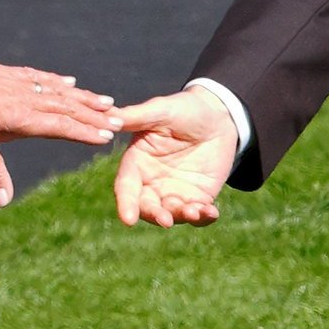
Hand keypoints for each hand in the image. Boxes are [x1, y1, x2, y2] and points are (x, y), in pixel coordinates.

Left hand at [0, 43, 120, 206]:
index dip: (86, 132)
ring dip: (83, 97)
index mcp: (24, 118)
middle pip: (68, 107)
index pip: (62, 127)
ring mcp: (21, 84)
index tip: (108, 135)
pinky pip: (41, 78)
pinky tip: (69, 82)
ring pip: (59, 91)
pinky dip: (58, 81)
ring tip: (105, 100)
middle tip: (119, 118)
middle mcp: (28, 98)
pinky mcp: (10, 74)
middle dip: (94, 114)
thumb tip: (3, 202)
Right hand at [112, 87, 238, 227]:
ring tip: (193, 211)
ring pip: (172, 214)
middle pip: (146, 207)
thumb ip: (136, 116)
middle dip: (154, 216)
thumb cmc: (184, 108)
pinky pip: (197, 214)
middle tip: (165, 220)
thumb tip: (109, 115)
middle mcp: (152, 182)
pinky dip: (203, 218)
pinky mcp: (197, 197)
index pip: (126, 187)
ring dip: (180, 217)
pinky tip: (211, 212)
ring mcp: (174, 192)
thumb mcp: (161, 109)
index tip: (128, 219)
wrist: (219, 115)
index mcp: (137, 162)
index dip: (126, 203)